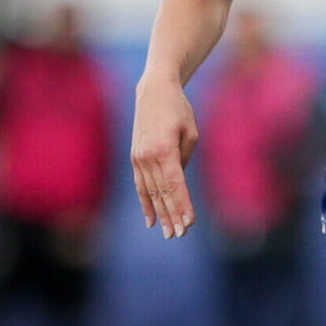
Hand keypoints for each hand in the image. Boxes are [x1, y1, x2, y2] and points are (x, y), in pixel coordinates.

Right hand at [131, 77, 200, 237]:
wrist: (153, 91)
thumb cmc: (178, 109)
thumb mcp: (190, 132)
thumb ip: (185, 159)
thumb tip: (178, 181)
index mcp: (164, 150)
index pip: (175, 185)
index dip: (182, 205)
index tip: (189, 223)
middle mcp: (147, 157)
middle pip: (162, 193)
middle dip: (173, 215)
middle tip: (180, 234)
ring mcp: (138, 158)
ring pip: (151, 193)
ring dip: (161, 214)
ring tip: (169, 233)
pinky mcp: (135, 158)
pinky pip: (140, 186)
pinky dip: (146, 203)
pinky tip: (151, 220)